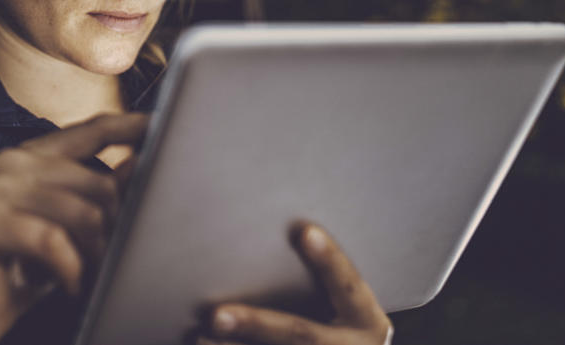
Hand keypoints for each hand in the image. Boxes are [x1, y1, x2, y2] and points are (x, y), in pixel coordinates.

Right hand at [0, 113, 145, 344]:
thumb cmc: (26, 266)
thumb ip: (101, 194)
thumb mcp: (71, 228)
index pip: (93, 130)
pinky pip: (53, 241)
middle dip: (116, 227)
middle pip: (98, 182)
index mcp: (36, 155)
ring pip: (82, 213)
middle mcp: (15, 163)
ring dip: (96, 253)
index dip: (132, 126)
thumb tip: (143, 165)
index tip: (165, 126)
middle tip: (112, 259)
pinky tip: (72, 286)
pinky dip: (71, 270)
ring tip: (93, 276)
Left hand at [199, 223, 392, 344]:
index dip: (329, 260)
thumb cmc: (344, 322)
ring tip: (198, 337)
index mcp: (366, 320)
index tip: (306, 232)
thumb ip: (323, 277)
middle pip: (300, 334)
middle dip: (257, 324)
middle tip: (216, 315)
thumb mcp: (349, 305)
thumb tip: (286, 230)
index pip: (348, 285)